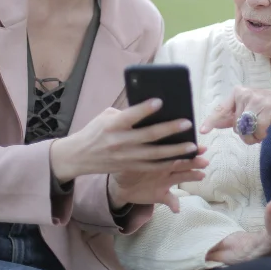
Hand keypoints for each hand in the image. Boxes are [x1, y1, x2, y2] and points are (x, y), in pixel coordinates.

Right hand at [51, 99, 207, 198]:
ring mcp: (126, 157)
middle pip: (148, 136)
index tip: (160, 101)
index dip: (145, 109)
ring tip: (192, 145)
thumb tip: (151, 108)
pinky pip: (152, 167)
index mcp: (112, 125)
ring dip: (175, 151)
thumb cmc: (95, 131)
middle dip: (170, 130)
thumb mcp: (106, 117)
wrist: (78, 157)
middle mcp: (120, 142)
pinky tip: (182, 159)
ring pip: (155, 155)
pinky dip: (168, 163)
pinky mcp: (130, 167)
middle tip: (188, 123)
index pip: (130, 116)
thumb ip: (127, 113)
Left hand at [107, 145, 208, 212]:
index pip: (175, 150)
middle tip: (205, 160)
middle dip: (194, 161)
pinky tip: (177, 209)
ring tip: (201, 175)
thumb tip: (137, 141)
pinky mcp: (161, 194)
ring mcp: (165, 181)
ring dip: (192, 176)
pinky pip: (170, 200)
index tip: (199, 147)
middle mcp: (166, 167)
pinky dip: (174, 204)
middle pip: (183, 163)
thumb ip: (135, 151)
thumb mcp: (128, 156)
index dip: (187, 148)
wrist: (121, 184)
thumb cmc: (127, 165)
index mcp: (160, 157)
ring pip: (181, 177)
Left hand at [200, 86, 270, 144]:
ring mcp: (256, 99)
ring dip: (253, 136)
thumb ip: (232, 117)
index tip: (203, 130)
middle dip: (244, 133)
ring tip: (261, 131)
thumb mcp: (249, 113)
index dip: (211, 121)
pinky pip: (257, 130)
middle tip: (256, 130)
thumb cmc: (270, 111)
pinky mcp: (267, 107)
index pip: (221, 109)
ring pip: (245, 129)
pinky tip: (267, 130)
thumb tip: (214, 122)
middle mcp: (245, 93)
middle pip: (235, 125)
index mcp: (238, 93)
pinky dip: (261, 135)